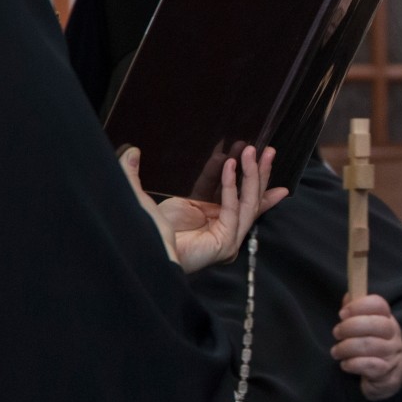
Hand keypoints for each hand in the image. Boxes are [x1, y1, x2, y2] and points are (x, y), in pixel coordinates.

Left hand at [119, 144, 288, 272]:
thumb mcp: (155, 197)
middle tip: (268, 149)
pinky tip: (228, 166)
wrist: (144, 252)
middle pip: (251, 197)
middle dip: (261, 172)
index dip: (252, 176)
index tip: (261, 156)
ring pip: (249, 201)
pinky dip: (232, 186)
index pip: (240, 195)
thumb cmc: (150, 231)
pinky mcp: (226, 241)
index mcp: (215, 219)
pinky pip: (233, 209)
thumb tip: (133, 151)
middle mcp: (226, 228)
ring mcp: (229, 237)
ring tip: (250, 151)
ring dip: (252, 174)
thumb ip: (153, 175)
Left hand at [331, 294, 401, 400]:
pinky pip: (370, 365)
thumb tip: (348, 295)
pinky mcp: (388, 372)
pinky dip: (353, 364)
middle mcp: (393, 334)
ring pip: (370, 345)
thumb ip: (355, 311)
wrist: (384, 378)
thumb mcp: (364, 328)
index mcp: (387, 318)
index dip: (359, 306)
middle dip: (350, 327)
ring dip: (346, 348)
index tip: (342, 313)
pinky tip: (345, 364)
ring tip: (336, 352)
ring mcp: (392, 353)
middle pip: (376, 324)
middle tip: (336, 333)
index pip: (379, 304)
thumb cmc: (369, 348)